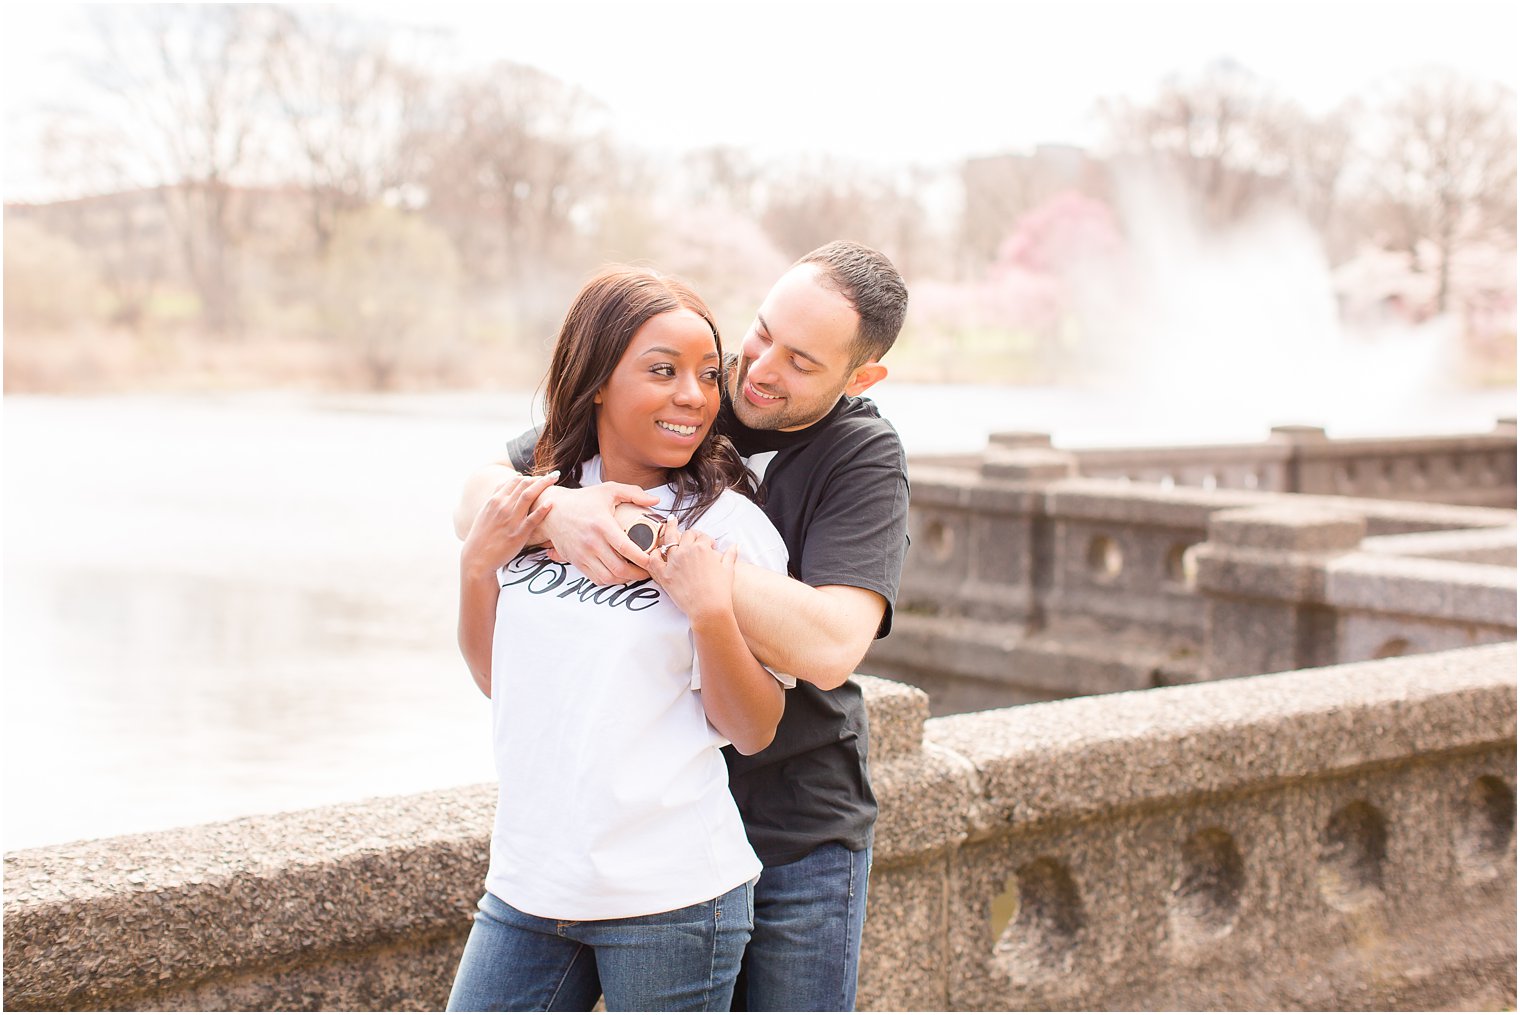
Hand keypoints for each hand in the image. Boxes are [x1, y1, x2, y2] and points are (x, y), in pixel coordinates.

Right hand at [461, 472, 557, 576]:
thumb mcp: (485, 512)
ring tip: (555, 478)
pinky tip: (551, 503)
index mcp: (495, 500)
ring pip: (528, 496)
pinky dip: (542, 510)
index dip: (529, 476)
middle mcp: (502, 506)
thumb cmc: (483, 535)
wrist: (477, 558)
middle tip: (553, 475)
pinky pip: (532, 519)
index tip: (540, 477)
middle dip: (540, 477)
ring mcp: (511, 519)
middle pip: (524, 485)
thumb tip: (511, 480)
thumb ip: (497, 496)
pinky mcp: (518, 534)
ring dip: (543, 485)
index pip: (514, 481)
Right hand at [538, 482, 661, 584]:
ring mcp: (583, 555)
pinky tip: (618, 574)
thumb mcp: (608, 490)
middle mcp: (592, 542)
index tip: (653, 559)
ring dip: (625, 579)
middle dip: (638, 574)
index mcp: (602, 525)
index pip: (626, 548)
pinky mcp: (576, 562)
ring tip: (635, 573)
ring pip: (608, 578)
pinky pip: (596, 579)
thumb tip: (655, 500)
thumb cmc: (582, 500)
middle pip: (619, 569)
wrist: (553, 510)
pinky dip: (610, 580)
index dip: (643, 558)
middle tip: (648, 570)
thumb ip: (633, 493)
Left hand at [646, 526, 736, 626]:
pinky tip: (657, 552)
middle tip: (690, 536)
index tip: (708, 545)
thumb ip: (730, 555)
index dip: (706, 539)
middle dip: (690, 535)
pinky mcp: (664, 575)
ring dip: (669, 531)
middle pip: (686, 535)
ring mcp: (673, 562)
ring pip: (669, 540)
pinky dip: (654, 554)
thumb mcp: (728, 570)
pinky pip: (654, 559)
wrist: (709, 609)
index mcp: (702, 548)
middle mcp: (686, 551)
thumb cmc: (720, 591)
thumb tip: (735, 545)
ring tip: (669, 523)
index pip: (702, 536)